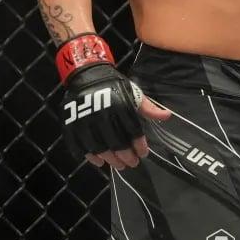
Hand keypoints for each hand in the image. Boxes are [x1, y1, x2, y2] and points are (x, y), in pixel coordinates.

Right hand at [57, 34, 170, 169]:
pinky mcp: (72, 125)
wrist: (88, 74)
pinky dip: (90, 157)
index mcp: (120, 105)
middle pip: (116, 143)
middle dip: (126, 156)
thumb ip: (149, 108)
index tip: (144, 153)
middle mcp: (102, 114)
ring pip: (99, 148)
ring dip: (110, 160)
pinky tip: (100, 162)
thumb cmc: (114, 85)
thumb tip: (167, 116)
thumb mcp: (134, 93)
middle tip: (132, 164)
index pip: (132, 131)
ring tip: (119, 165)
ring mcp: (85, 121)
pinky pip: (80, 147)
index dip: (139, 145)